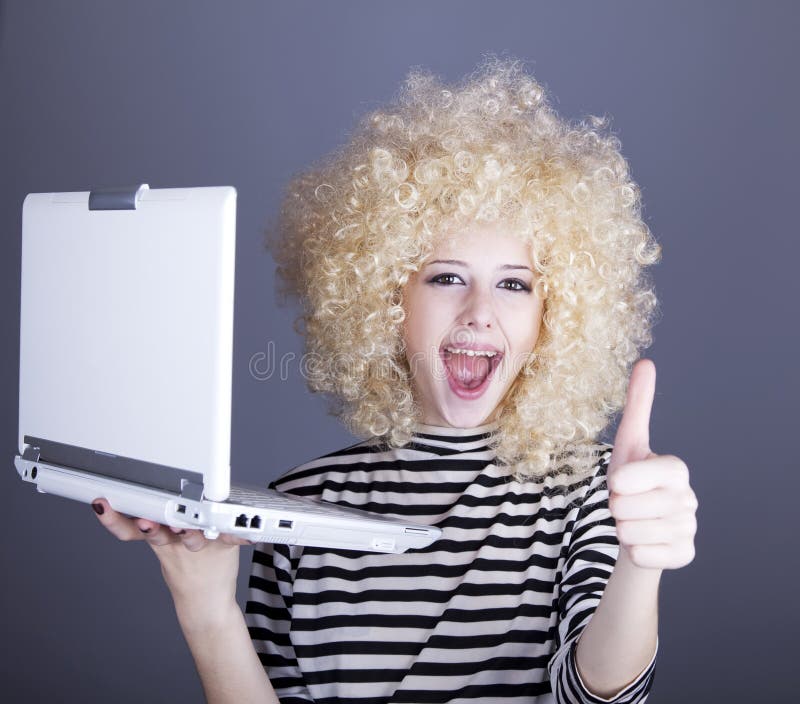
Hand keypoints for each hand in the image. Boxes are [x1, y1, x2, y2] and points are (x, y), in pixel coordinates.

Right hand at [91, 498, 250, 616]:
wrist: (205, 602)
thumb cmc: (184, 565)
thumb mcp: (161, 546)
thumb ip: (149, 525)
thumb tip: (128, 496)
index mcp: (159, 537)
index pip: (130, 528)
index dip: (115, 519)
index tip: (102, 505)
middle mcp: (176, 541)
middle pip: (159, 532)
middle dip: (151, 523)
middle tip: (145, 519)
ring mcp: (199, 546)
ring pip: (190, 537)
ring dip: (187, 531)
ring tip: (183, 527)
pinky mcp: (224, 547)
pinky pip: (231, 538)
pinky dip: (240, 534)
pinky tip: (247, 532)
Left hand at [607, 359, 698, 569]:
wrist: (636, 527)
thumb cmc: (631, 483)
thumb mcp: (629, 444)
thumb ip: (638, 406)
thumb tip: (647, 362)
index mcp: (676, 469)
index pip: (649, 473)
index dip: (626, 480)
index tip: (617, 484)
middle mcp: (689, 499)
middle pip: (630, 506)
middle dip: (615, 507)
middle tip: (624, 504)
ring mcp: (690, 529)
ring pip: (631, 533)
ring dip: (621, 528)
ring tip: (631, 521)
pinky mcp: (684, 556)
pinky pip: (642, 555)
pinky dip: (633, 550)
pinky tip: (642, 541)